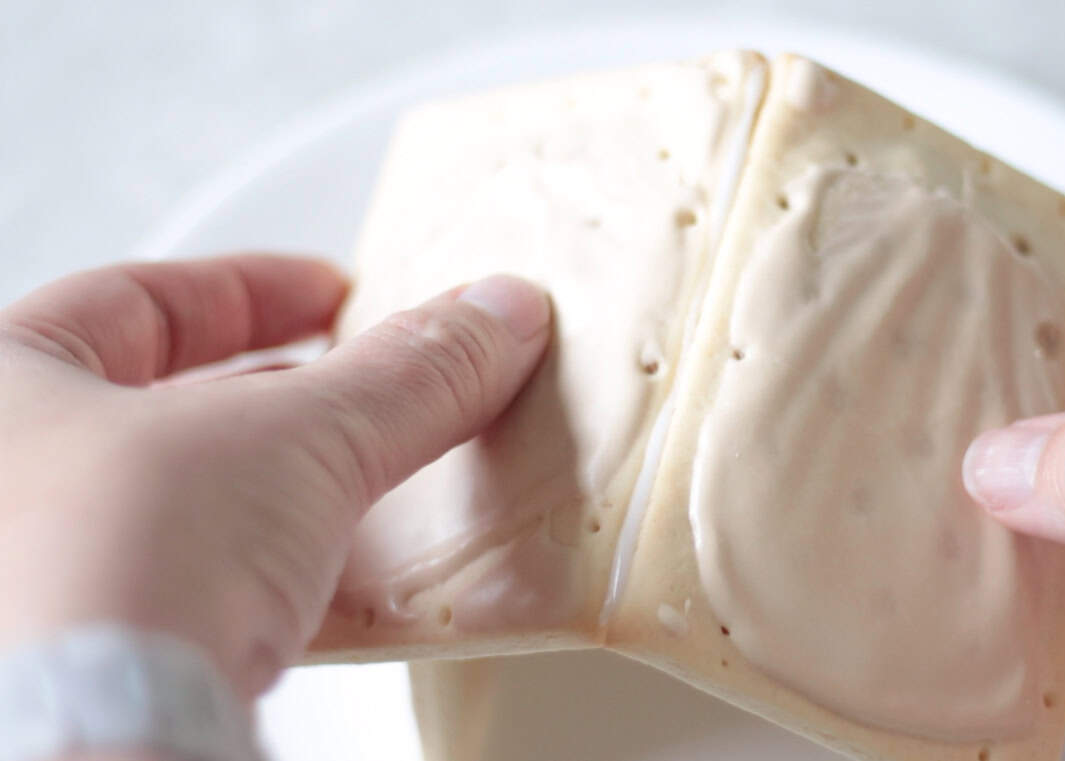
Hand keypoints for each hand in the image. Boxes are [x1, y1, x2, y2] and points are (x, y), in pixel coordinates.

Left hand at [0, 255, 549, 699]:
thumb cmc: (118, 562)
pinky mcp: (93, 656)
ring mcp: (35, 573)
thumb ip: (408, 371)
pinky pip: (186, 587)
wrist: (100, 740)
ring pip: (177, 503)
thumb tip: (495, 316)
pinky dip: (261, 571)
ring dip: (275, 488)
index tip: (336, 297)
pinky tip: (326, 581)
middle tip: (369, 392)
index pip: (135, 299)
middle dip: (281, 396)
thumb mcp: (301, 433)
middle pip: (162, 404)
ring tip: (364, 483)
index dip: (254, 290)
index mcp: (3, 384)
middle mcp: (5, 479)